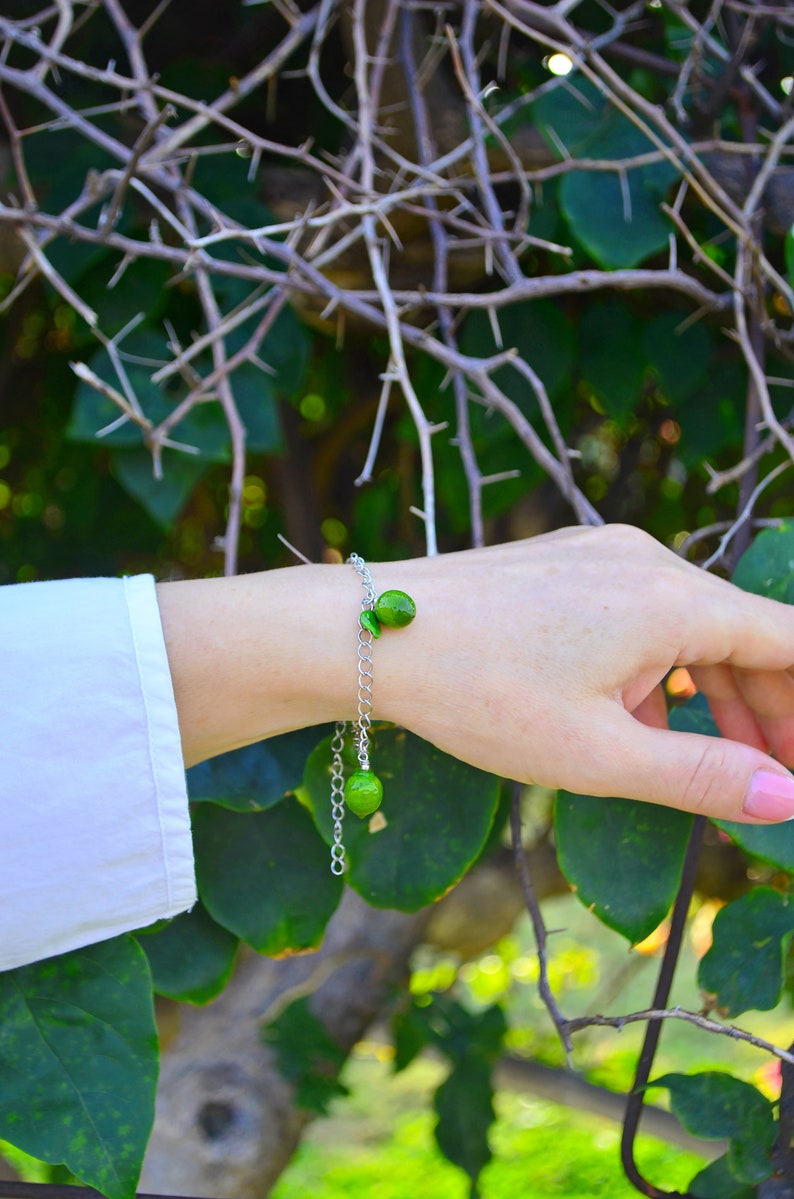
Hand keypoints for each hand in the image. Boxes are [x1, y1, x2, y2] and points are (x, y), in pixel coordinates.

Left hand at [374, 524, 793, 822]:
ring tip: (712, 759)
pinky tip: (635, 715)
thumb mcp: (599, 753)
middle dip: (768, 707)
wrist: (369, 632)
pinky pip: (638, 611)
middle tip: (771, 778)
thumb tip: (787, 797)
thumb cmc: (479, 692)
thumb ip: (703, 774)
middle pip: (743, 632)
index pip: (789, 640)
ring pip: (688, 623)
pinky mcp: (564, 563)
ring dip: (712, 690)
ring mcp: (600, 553)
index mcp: (671, 599)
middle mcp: (645, 559)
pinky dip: (657, 665)